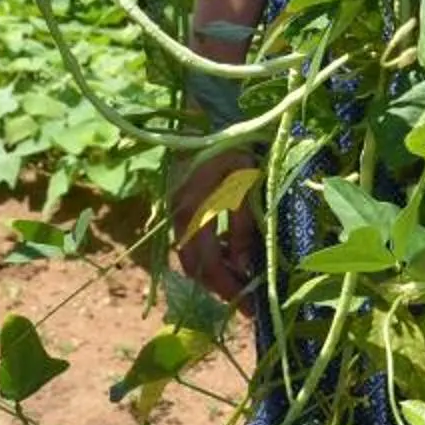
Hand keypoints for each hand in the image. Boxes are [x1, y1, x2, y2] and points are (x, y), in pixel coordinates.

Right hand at [170, 147, 260, 304]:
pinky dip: (211, 252)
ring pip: (191, 254)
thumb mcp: (246, 185)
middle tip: (245, 301)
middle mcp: (179, 215)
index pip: (207, 263)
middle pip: (194, 265)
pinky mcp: (180, 204)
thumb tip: (244, 267)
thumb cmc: (234, 146)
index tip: (249, 307)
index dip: (227, 288)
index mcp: (194, 211)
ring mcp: (176, 209)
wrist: (210, 117)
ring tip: (242, 279)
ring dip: (215, 270)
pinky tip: (231, 253)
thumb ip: (242, 226)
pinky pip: (192, 239)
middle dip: (219, 286)